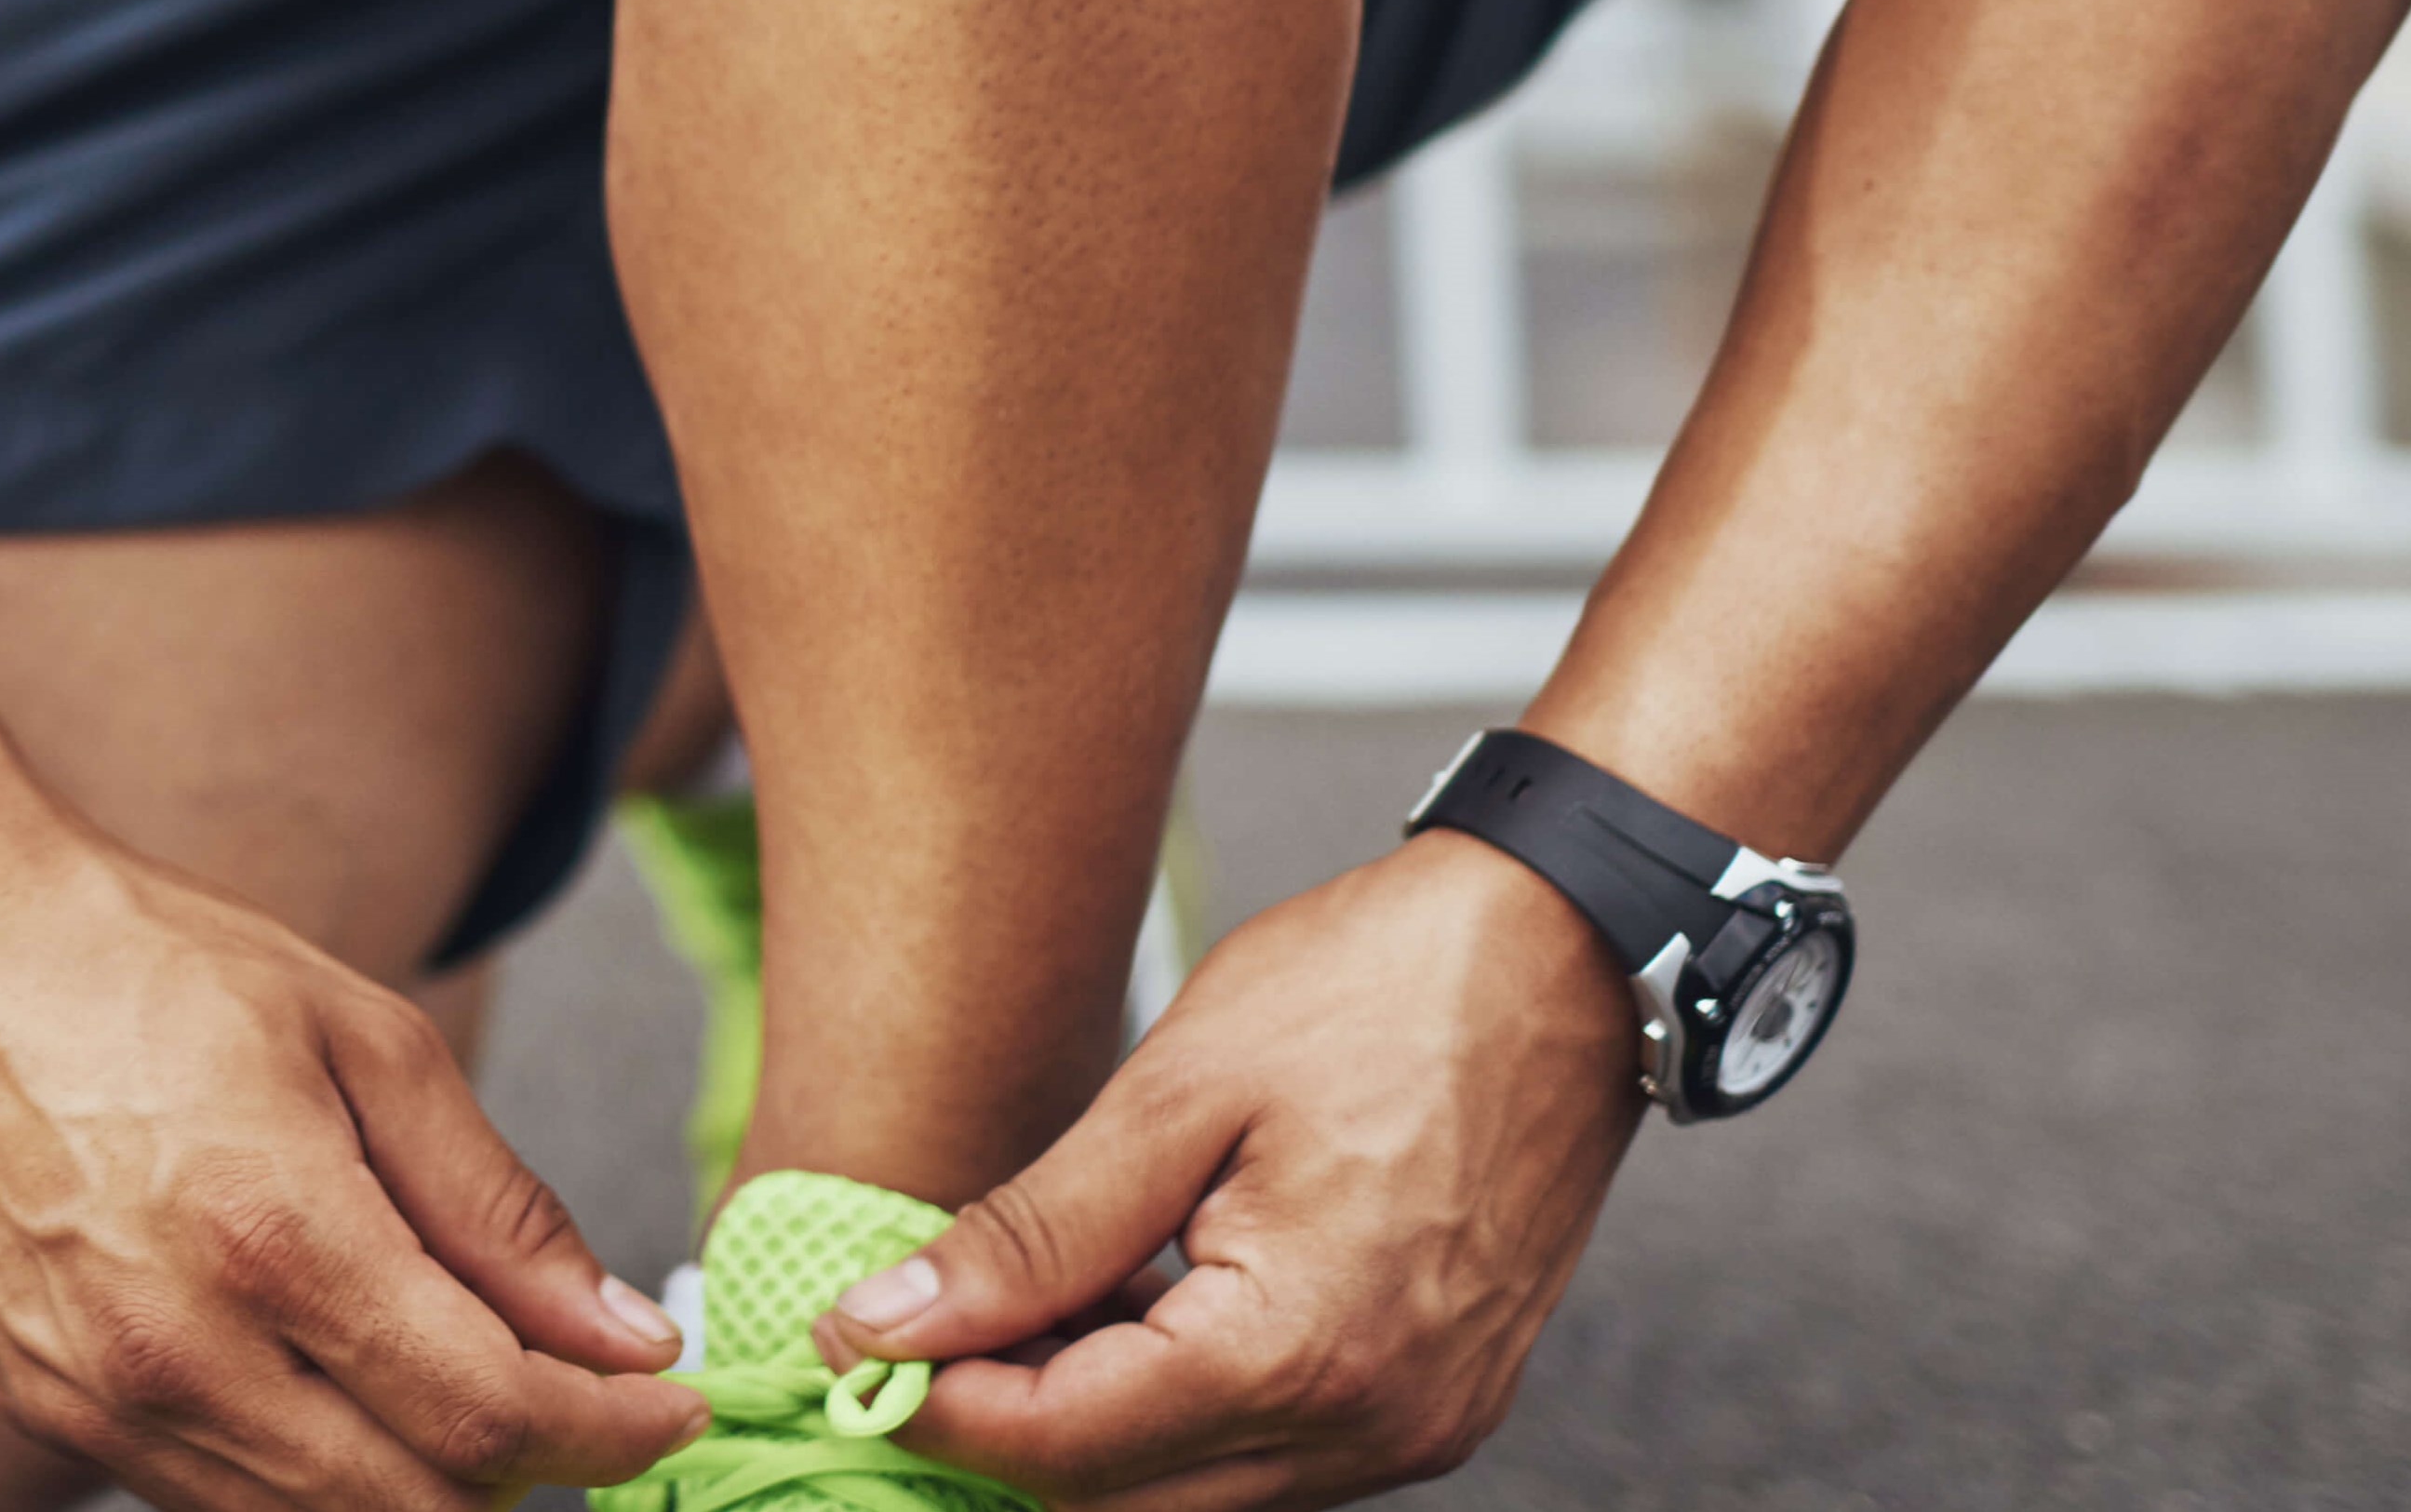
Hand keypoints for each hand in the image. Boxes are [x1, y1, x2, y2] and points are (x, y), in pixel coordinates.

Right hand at [0, 826, 713, 1509]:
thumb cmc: (149, 965)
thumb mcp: (365, 1039)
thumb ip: (499, 1207)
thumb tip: (620, 1334)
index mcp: (274, 1235)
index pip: (488, 1418)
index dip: (608, 1432)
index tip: (667, 1402)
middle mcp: (177, 1348)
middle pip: (412, 1509)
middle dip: (524, 1471)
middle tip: (573, 1397)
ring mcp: (96, 1396)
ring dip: (413, 1479)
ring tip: (452, 1374)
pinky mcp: (40, 1408)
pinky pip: (212, 1495)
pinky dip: (302, 1467)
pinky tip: (325, 1370)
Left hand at [832, 832, 1641, 1510]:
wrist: (1568, 953)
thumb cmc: (1380, 991)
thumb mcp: (1176, 1094)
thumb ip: (1030, 1235)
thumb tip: (884, 1323)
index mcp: (1299, 1354)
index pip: (1062, 1450)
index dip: (932, 1406)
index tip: (843, 1343)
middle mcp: (1372, 1428)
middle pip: (1122, 1498)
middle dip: (1001, 1424)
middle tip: (915, 1320)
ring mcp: (1418, 1427)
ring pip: (1192, 1491)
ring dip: (1088, 1421)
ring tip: (1029, 1292)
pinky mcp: (1437, 1403)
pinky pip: (1270, 1453)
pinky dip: (1178, 1402)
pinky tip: (1131, 1304)